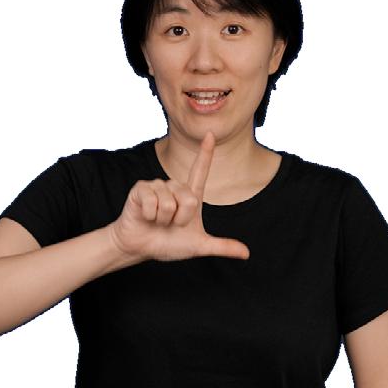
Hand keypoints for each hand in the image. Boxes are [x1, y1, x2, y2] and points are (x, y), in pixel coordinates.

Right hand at [108, 130, 250, 262]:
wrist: (140, 247)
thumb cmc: (167, 243)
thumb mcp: (198, 246)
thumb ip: (221, 247)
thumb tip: (246, 253)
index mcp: (190, 195)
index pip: (200, 170)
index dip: (206, 153)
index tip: (210, 134)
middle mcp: (174, 186)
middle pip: (189, 198)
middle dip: (180, 218)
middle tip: (170, 224)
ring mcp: (157, 185)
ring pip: (169, 201)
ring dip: (164, 219)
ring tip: (157, 221)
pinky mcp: (141, 189)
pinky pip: (152, 201)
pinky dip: (150, 216)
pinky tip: (146, 217)